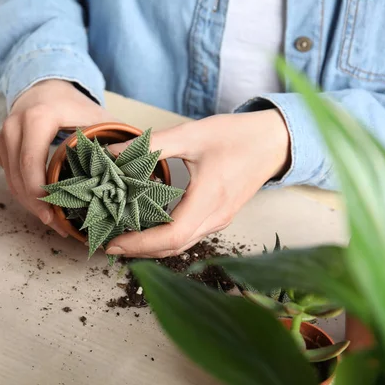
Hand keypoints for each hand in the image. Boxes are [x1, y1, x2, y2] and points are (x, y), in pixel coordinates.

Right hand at [0, 80, 114, 236]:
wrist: (46, 87)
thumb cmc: (74, 105)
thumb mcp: (97, 116)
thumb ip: (115, 139)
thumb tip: (134, 168)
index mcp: (37, 117)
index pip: (31, 162)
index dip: (40, 193)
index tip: (56, 214)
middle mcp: (14, 126)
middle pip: (19, 177)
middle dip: (37, 206)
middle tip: (57, 225)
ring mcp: (4, 137)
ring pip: (11, 181)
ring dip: (30, 204)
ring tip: (54, 221)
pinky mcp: (0, 147)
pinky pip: (9, 177)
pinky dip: (24, 194)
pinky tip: (44, 205)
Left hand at [105, 109, 290, 257]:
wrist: (274, 141)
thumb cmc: (236, 135)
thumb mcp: (191, 134)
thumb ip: (151, 145)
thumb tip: (112, 152)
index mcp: (208, 199)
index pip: (171, 236)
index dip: (139, 244)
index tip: (113, 243)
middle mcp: (215, 217)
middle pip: (173, 247)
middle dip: (139, 250)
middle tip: (109, 243)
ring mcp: (219, 220)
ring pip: (181, 245)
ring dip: (152, 247)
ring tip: (124, 238)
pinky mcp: (220, 216)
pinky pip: (189, 236)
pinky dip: (166, 239)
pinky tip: (148, 229)